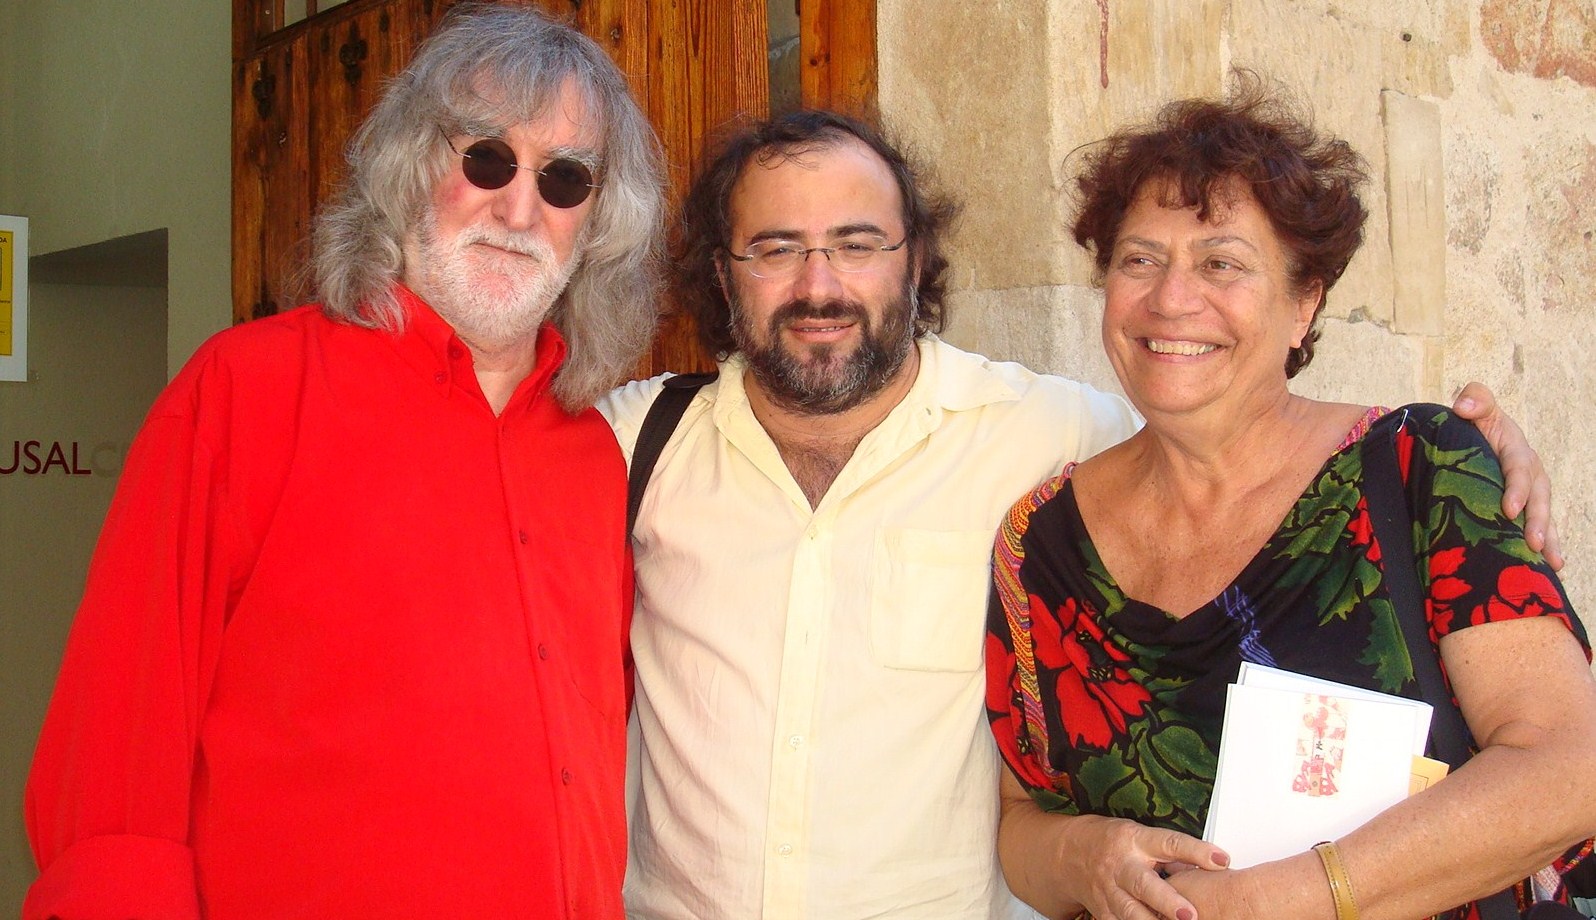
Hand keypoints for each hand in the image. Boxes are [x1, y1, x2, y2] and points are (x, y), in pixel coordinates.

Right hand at [1058, 815, 1229, 919]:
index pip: (1169, 843)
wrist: (1070, 853)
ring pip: (1130, 911)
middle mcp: (1121, 865)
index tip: (1221, 860)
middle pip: (1144, 884)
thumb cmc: (1114, 842)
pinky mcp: (1103, 910)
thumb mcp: (1142, 836)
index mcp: (1135, 840)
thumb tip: (1210, 866)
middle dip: (1167, 901)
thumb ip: (1172, 853)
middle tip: (1190, 914)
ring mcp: (1109, 890)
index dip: (1196, 851)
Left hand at [1450, 382, 1561, 568]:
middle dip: (1537, 522)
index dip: (1516, 489)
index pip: (1518, 469)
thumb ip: (1475, 399)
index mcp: (1517, 450)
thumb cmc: (1474, 421)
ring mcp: (1532, 492)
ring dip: (1548, 540)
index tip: (1509, 510)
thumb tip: (1463, 406)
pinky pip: (1539, 527)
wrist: (1475, 436)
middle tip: (1532, 543)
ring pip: (1544, 517)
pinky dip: (1546, 546)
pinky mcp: (1527, 507)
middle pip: (1539, 498)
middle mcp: (1530, 473)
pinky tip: (1550, 568)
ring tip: (1551, 563)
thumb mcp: (1475, 406)